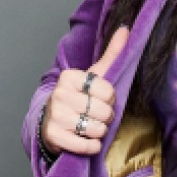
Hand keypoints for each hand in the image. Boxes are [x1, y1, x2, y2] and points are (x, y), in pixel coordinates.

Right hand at [40, 25, 129, 156]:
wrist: (50, 123)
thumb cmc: (77, 98)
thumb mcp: (93, 76)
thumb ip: (111, 54)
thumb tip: (126, 29)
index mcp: (70, 77)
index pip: (108, 92)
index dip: (110, 100)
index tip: (100, 100)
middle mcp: (60, 94)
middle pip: (104, 112)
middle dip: (105, 118)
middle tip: (94, 116)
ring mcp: (55, 115)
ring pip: (97, 130)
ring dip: (99, 133)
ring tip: (88, 127)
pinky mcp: (53, 136)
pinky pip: (87, 146)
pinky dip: (92, 147)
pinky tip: (85, 140)